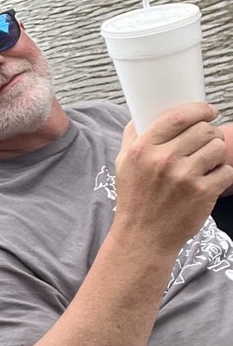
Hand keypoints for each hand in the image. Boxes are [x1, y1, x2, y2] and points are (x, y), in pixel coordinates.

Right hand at [115, 103, 232, 253]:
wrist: (143, 236)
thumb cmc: (135, 198)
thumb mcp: (123, 163)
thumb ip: (133, 136)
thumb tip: (143, 113)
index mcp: (143, 149)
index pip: (177, 116)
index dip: (198, 109)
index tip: (208, 110)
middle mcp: (163, 160)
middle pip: (202, 130)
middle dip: (210, 132)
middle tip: (207, 139)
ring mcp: (185, 177)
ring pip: (217, 147)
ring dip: (217, 151)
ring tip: (208, 160)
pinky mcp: (203, 194)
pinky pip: (226, 171)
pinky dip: (222, 173)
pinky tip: (210, 179)